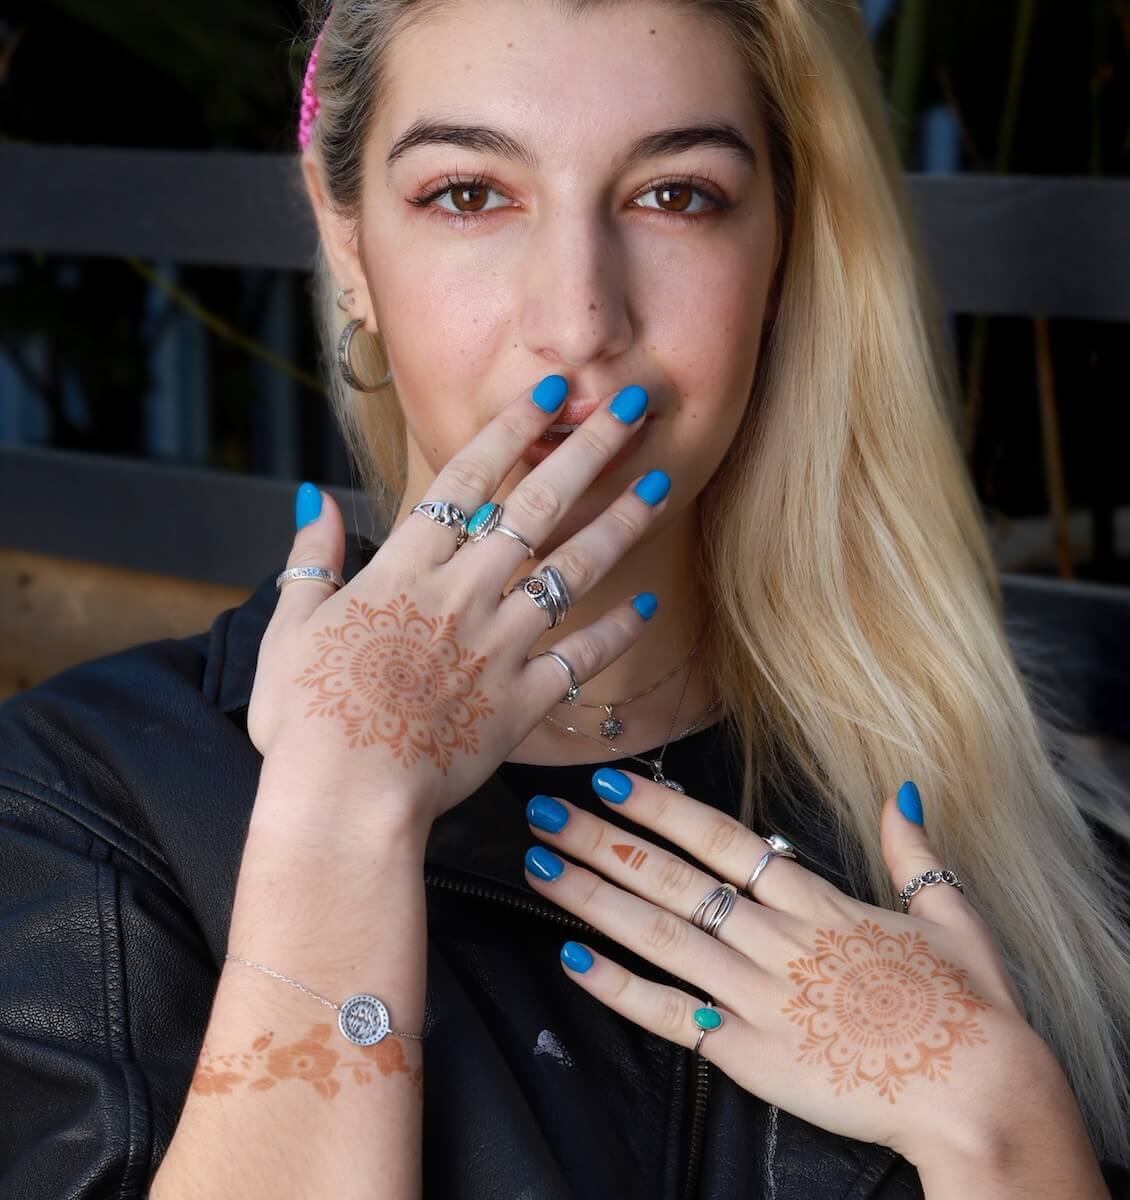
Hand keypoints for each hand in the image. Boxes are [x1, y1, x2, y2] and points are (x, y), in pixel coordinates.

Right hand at [247, 376, 670, 830]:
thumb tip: (313, 500)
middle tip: (631, 407)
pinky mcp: (523, 702)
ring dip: (619, 525)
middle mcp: (463, 594)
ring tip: (658, 486)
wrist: (347, 798)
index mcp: (405, 570)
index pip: (466, 479)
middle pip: (536, 508)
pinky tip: (649, 606)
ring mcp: (499, 646)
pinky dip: (617, 632)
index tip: (548, 393)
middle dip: (587, 451)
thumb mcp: (289, 628)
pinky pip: (582, 658)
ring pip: (573, 571)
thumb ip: (311, 559)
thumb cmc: (307, 718)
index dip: (510, 429)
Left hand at [521, 772, 1076, 1170]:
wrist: (980, 1095)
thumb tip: (902, 790)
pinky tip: (572, 960)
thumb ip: (913, 850)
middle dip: (603, 842)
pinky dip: (618, 988)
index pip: (721, 840)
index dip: (660, 808)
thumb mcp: (953, 912)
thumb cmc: (971, 1006)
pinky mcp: (749, 1055)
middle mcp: (775, 940)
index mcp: (817, 902)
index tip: (612, 783)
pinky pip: (670, 1016)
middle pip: (673, 879)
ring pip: (659, 936)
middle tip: (545, 814)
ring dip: (593, 898)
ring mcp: (756, 997)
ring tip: (540, 868)